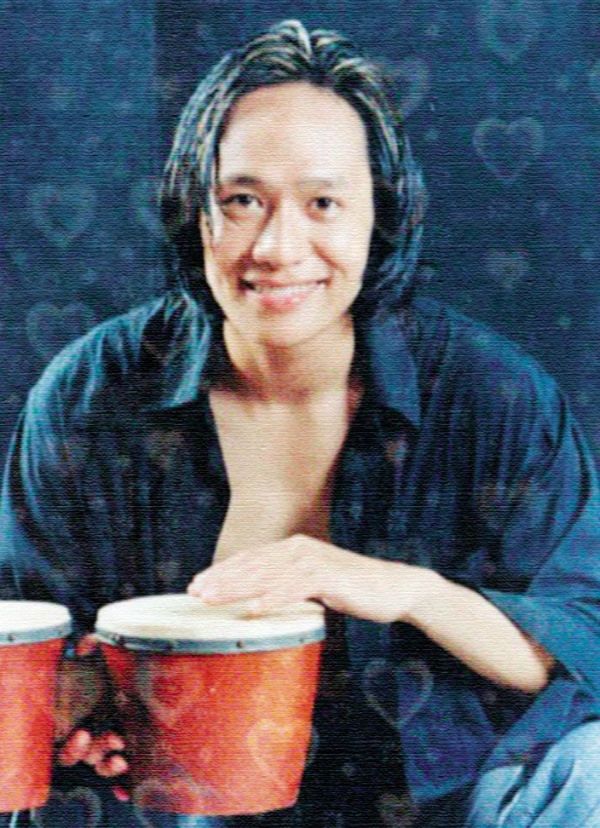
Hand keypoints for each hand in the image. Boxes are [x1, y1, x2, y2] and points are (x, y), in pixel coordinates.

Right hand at [56, 635, 129, 800]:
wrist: (125, 666)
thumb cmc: (101, 664)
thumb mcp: (93, 655)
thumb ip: (87, 647)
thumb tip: (87, 642)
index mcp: (77, 721)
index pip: (67, 749)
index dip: (73, 748)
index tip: (83, 734)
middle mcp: (91, 735)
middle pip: (90, 756)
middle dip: (101, 751)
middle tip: (116, 738)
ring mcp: (109, 740)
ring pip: (105, 764)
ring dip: (112, 766)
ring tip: (124, 760)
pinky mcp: (128, 740)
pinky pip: (123, 769)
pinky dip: (125, 783)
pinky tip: (130, 786)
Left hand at [187, 534, 443, 623]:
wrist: (395, 588)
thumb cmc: (353, 590)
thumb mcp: (315, 585)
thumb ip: (289, 586)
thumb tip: (258, 602)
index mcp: (295, 548)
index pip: (251, 558)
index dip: (222, 570)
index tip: (197, 584)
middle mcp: (300, 549)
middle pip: (253, 564)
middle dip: (221, 579)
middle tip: (194, 593)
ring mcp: (315, 561)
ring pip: (267, 575)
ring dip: (237, 588)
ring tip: (212, 600)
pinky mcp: (329, 577)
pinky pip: (295, 589)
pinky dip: (272, 599)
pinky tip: (253, 610)